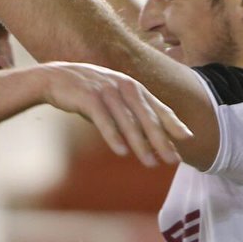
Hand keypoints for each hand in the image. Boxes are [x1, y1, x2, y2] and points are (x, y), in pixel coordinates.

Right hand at [38, 63, 191, 166]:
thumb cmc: (87, 93)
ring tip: (151, 163)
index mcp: (133, 87)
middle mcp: (124, 87)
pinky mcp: (89, 97)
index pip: (158, 107)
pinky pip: (104, 120)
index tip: (188, 138)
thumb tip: (150, 139)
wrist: (54, 78)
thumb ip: (130, 114)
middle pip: (147, 117)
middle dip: (162, 140)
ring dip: (141, 145)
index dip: (173, 123)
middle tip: (173, 160)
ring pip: (129, 122)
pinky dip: (113, 136)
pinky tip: (122, 152)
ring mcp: (107, 91)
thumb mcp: (113, 99)